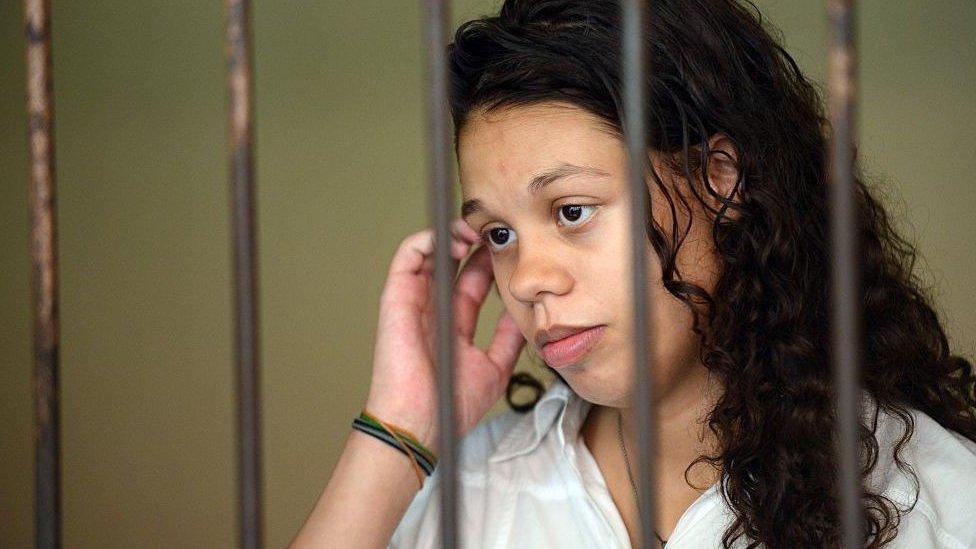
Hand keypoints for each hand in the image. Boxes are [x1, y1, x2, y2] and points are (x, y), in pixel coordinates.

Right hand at [363, 218, 525, 453]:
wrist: (421, 421)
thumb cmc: (450, 403)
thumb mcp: (494, 367)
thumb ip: (507, 339)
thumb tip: (524, 313)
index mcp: (452, 324)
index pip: (471, 280)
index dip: (489, 261)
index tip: (511, 250)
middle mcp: (433, 309)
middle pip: (452, 260)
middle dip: (473, 241)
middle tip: (496, 231)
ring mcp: (414, 300)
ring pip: (430, 252)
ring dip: (452, 235)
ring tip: (476, 232)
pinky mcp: (397, 296)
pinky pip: (408, 256)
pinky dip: (429, 240)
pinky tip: (455, 241)